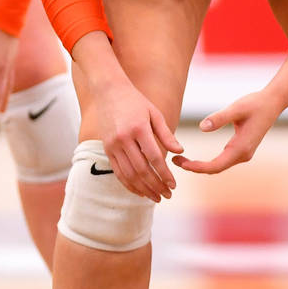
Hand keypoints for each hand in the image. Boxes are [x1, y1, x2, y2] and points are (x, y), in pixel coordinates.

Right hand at [90, 76, 183, 201]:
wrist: (108, 91)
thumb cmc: (135, 101)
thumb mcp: (154, 113)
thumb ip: (166, 134)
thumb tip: (180, 152)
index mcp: (138, 128)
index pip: (154, 158)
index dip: (165, 174)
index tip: (174, 184)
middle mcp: (123, 139)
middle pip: (141, 170)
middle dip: (155, 185)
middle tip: (167, 195)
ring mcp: (113, 145)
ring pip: (128, 174)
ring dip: (143, 189)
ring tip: (155, 198)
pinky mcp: (107, 149)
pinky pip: (118, 172)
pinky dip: (129, 185)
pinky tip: (139, 192)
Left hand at [175, 85, 287, 175]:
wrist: (272, 103)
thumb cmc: (255, 104)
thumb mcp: (236, 108)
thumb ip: (219, 118)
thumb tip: (202, 127)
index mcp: (240, 149)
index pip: (215, 166)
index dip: (196, 167)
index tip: (180, 163)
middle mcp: (242, 155)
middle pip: (215, 169)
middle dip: (194, 168)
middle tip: (174, 161)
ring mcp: (243, 154)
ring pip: (218, 166)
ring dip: (200, 166)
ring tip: (181, 160)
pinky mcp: (242, 150)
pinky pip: (222, 161)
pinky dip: (208, 162)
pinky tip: (195, 158)